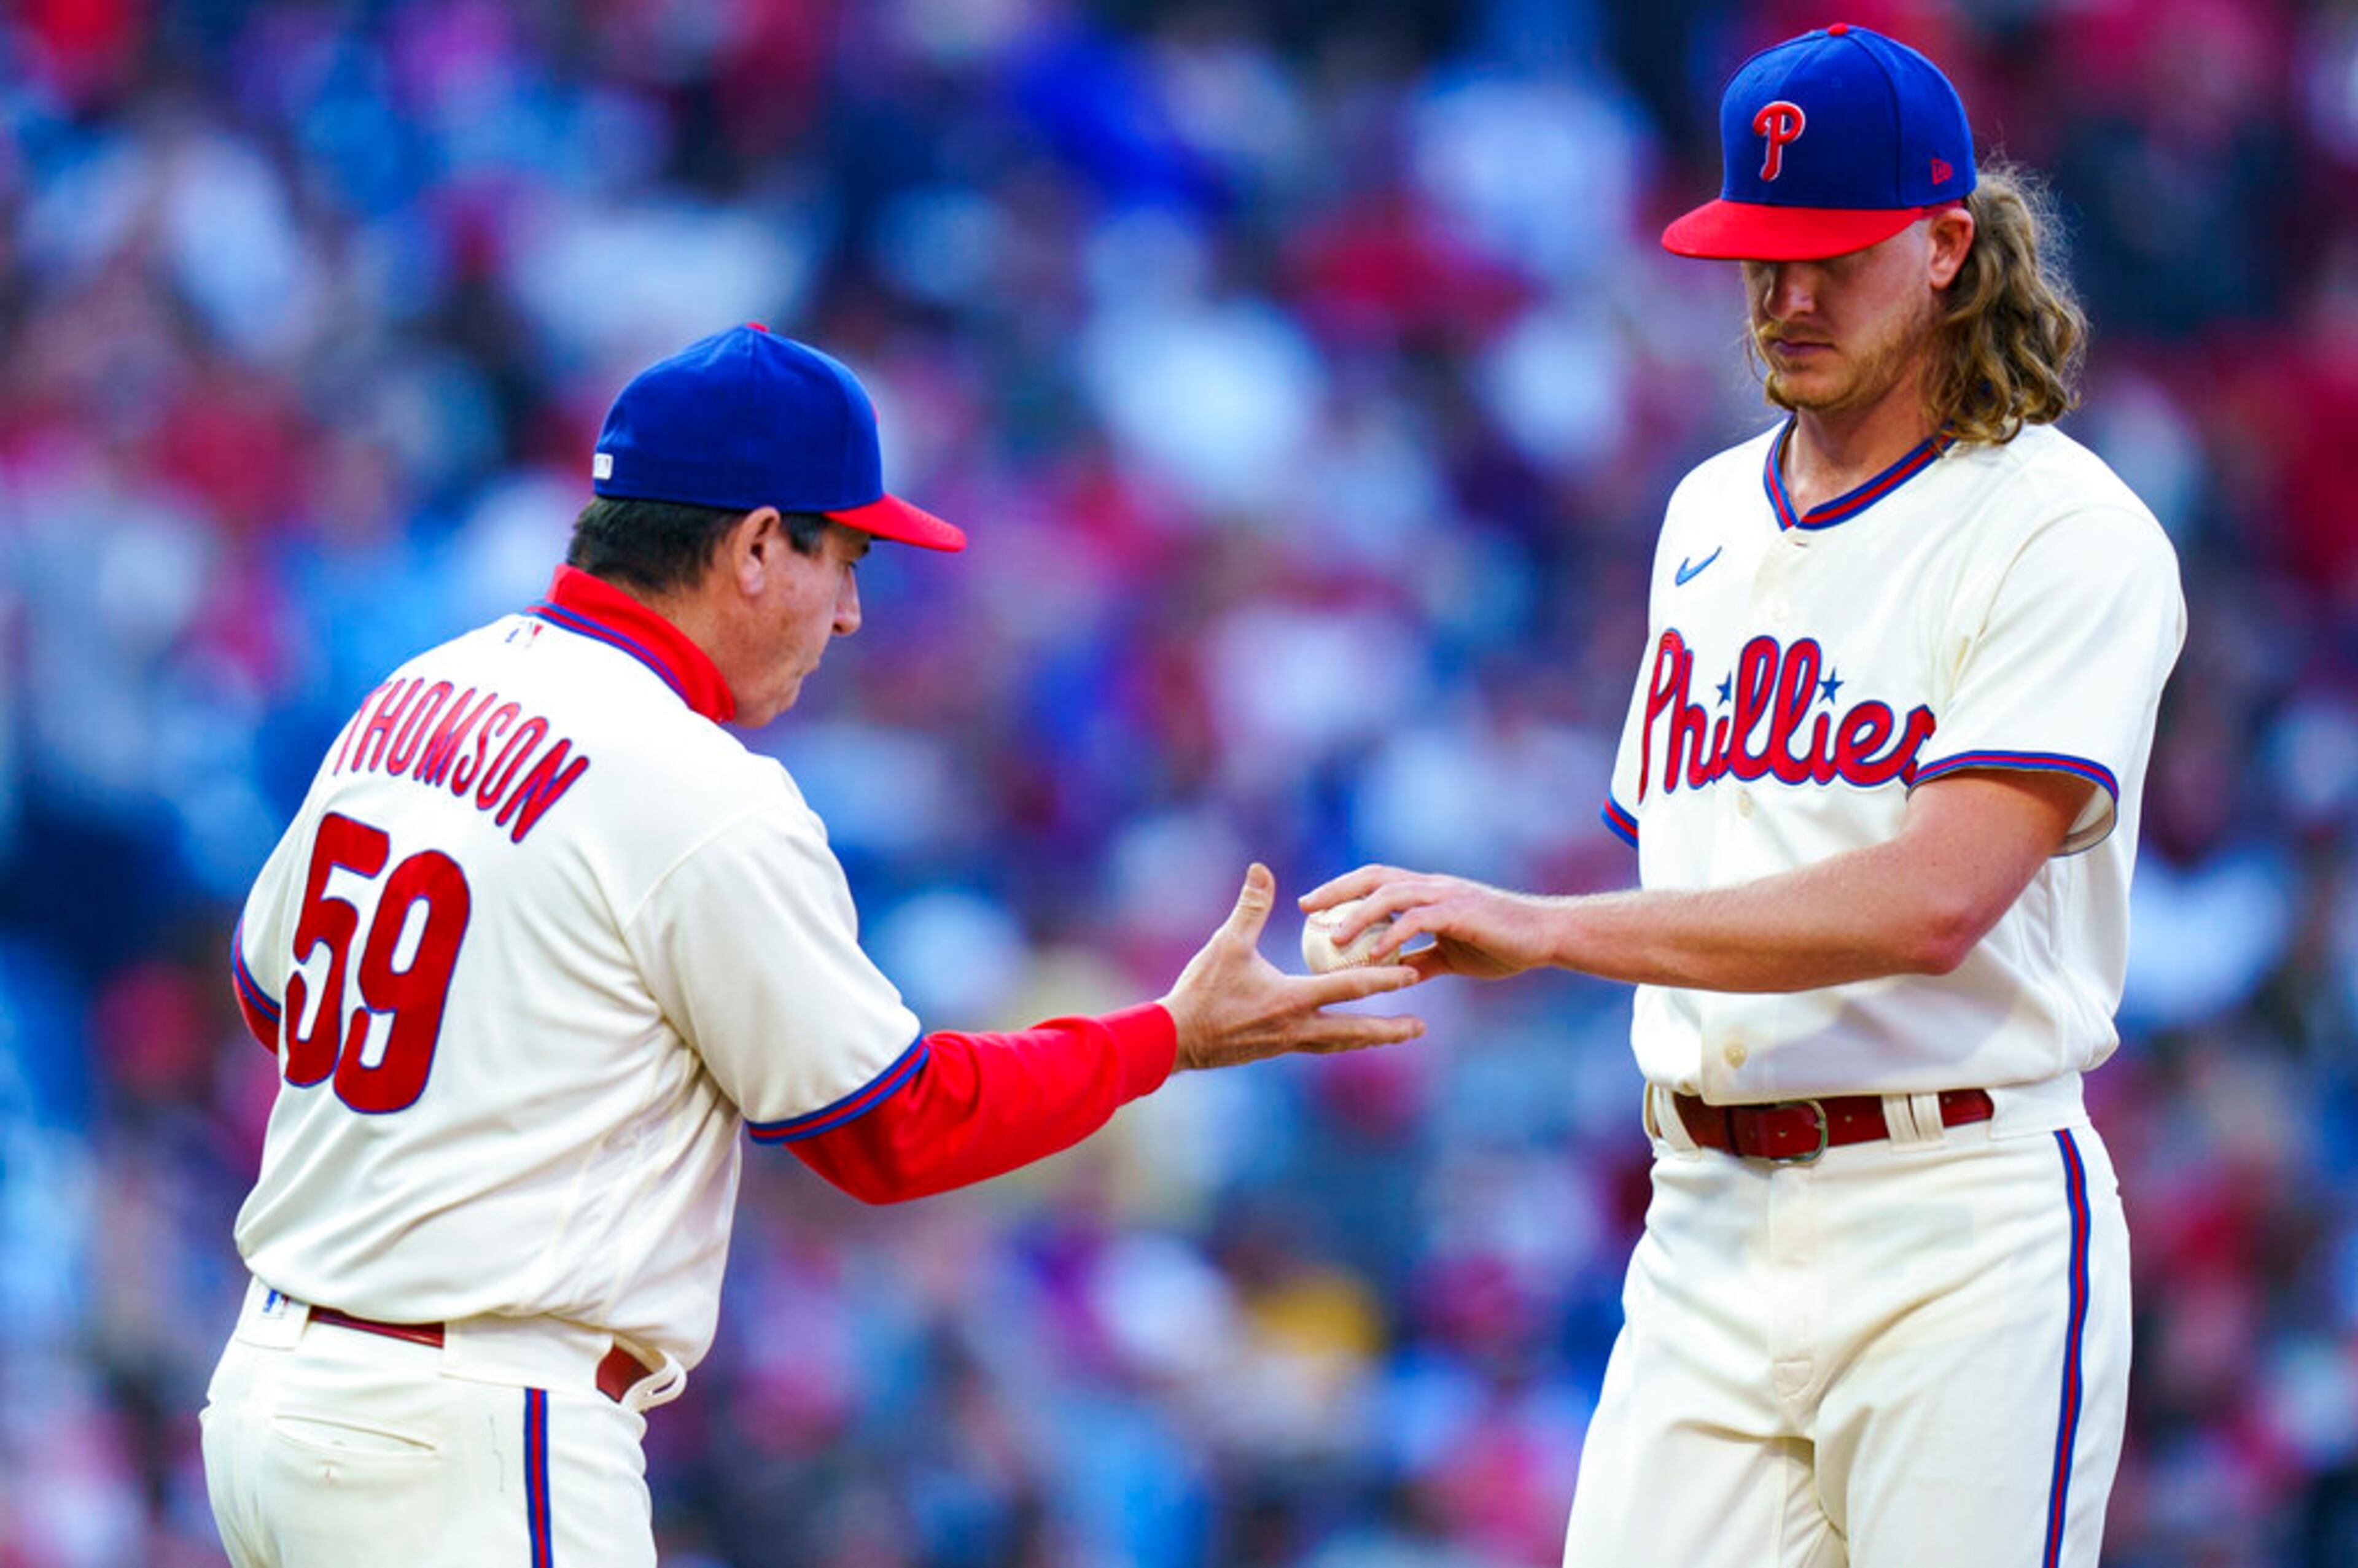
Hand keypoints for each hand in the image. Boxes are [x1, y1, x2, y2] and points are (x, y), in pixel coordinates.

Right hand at [1160, 865, 1425, 1071]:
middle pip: (1356, 1031)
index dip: (1383, 980)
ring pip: (1340, 1043)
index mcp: (1292, 999)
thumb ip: (1250, 907)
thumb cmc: (1201, 991)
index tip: (1413, 975)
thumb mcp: (1225, 944)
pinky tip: (1348, 1035)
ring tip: (1395, 1034)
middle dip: (1390, 1029)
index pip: (1349, 989)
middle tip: (1421, 1026)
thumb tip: (1262, 867)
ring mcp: (1288, 1043)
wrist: (1175, 1040)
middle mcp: (1297, 1027)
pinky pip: (1320, 1045)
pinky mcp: (1276, 1049)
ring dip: (1370, 1039)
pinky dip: (1342, 1040)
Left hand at [1302, 865, 1562, 981]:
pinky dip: (1390, 935)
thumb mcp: (1451, 954)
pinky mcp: (1459, 912)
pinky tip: (1372, 956)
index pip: (1376, 881)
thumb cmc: (1501, 944)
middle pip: (1373, 877)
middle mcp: (1431, 887)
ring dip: (1357, 914)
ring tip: (1333, 937)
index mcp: (1427, 893)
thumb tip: (1395, 974)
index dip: (1342, 889)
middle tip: (1306, 907)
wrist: (1544, 938)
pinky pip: (1416, 920)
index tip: (1312, 906)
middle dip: (1336, 889)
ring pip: (1390, 894)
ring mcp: (1445, 896)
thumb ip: (1422, 959)